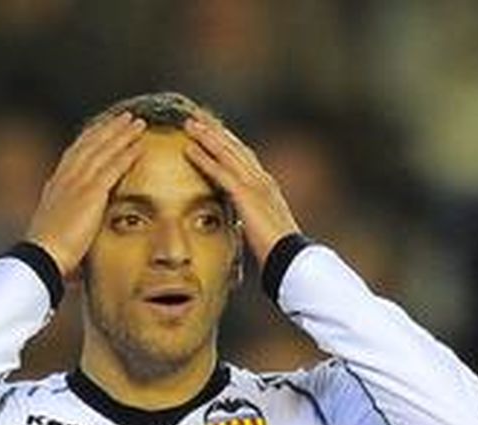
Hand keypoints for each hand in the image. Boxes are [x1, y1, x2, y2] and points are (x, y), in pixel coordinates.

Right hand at [24, 112, 148, 278]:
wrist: (42, 256)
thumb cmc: (47, 251)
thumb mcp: (52, 228)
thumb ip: (62, 218)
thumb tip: (67, 221)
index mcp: (56, 186)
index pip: (75, 154)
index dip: (90, 139)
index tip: (102, 129)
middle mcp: (66, 179)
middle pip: (90, 145)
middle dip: (109, 129)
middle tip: (125, 117)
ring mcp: (78, 184)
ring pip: (103, 151)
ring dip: (122, 135)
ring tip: (138, 124)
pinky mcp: (91, 193)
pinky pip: (113, 168)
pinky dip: (127, 154)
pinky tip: (139, 145)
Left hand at [182, 113, 300, 269]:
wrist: (289, 256)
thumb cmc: (276, 248)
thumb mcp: (260, 227)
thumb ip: (250, 217)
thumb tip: (241, 219)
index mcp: (266, 185)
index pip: (243, 156)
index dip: (227, 141)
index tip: (212, 129)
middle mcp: (261, 179)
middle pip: (234, 146)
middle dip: (216, 129)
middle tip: (197, 115)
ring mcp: (255, 185)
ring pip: (227, 153)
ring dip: (207, 136)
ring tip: (189, 123)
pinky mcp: (246, 195)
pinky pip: (220, 172)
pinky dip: (204, 159)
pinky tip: (189, 149)